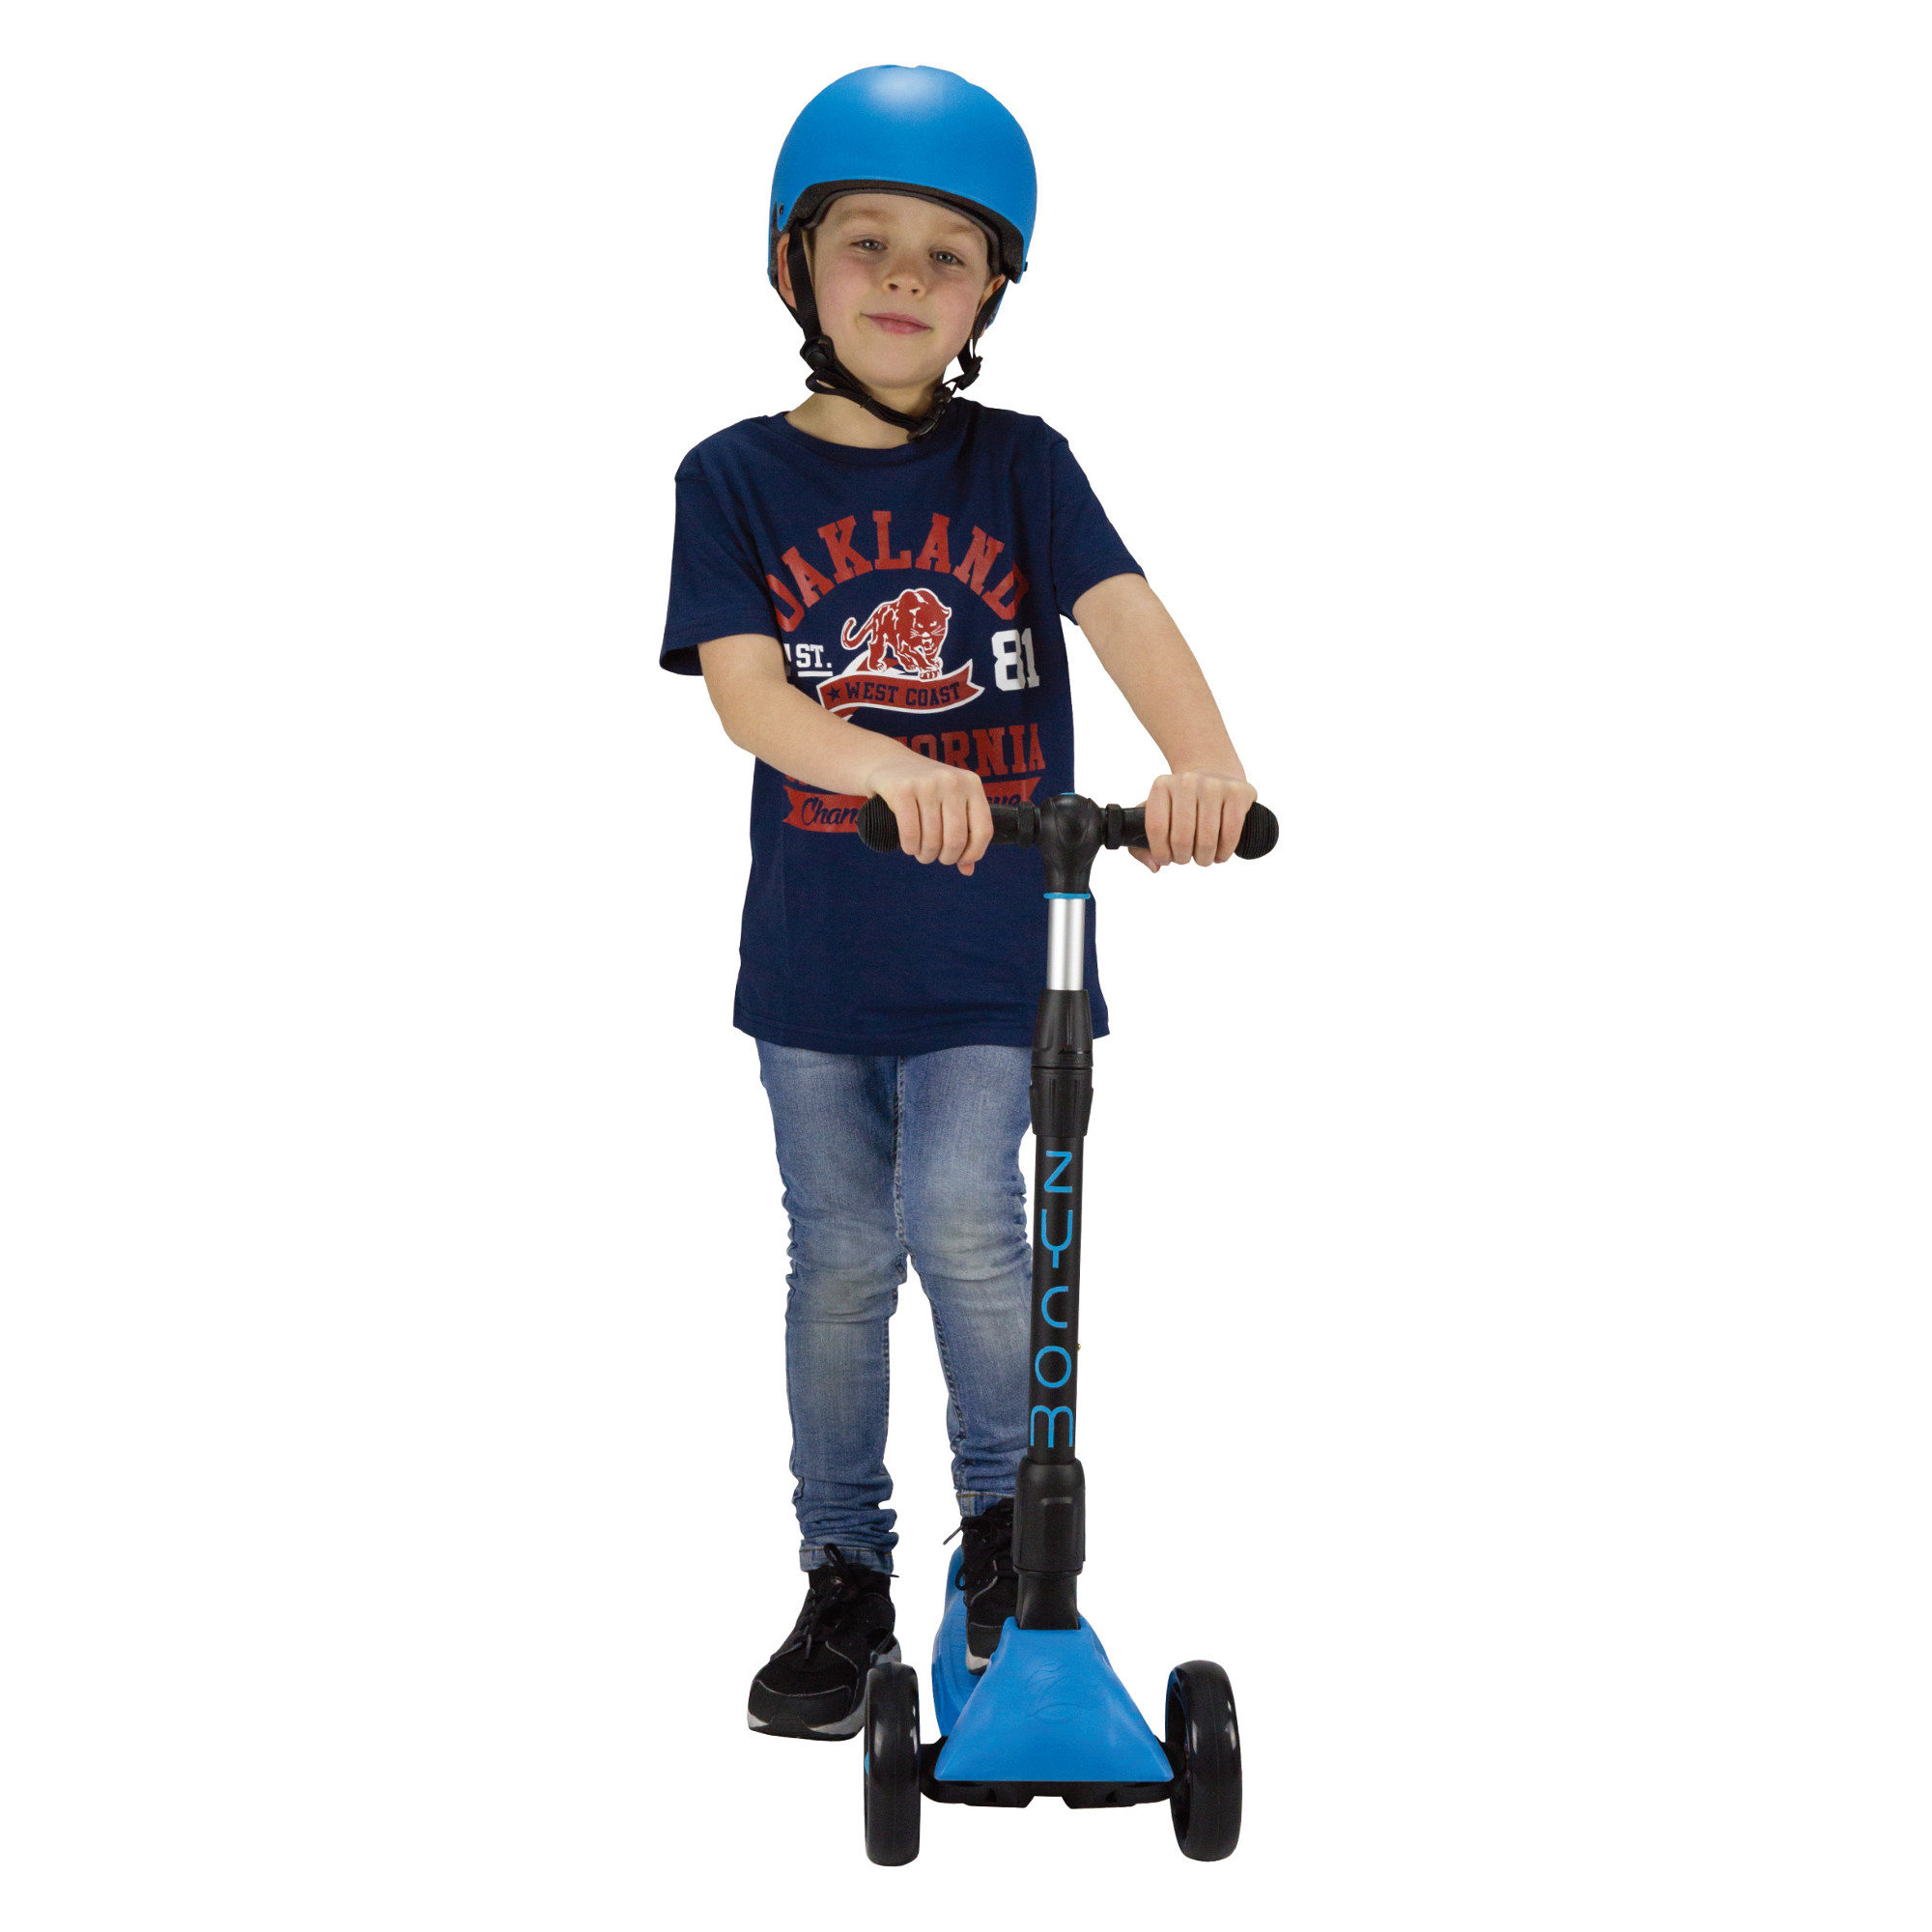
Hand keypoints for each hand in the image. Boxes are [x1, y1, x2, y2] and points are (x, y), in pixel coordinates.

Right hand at [866, 751, 993, 874]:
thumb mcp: (949, 803)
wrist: (889, 762)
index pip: (983, 830)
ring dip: (926, 855)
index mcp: (971, 784)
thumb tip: (968, 870)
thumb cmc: (925, 790)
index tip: (961, 861)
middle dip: (945, 858)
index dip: (974, 853)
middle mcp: (952, 782)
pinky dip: (911, 848)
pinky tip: (910, 847)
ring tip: (922, 853)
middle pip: (956, 839)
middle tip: (936, 857)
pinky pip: (911, 834)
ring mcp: (927, 784)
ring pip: (932, 840)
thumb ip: (964, 833)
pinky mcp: (902, 790)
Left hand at [1133, 769, 1259, 871]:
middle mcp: (1187, 781)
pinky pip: (1230, 834)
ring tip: (1204, 856)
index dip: (1160, 852)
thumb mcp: (1159, 815)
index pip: (1156, 828)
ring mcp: (1214, 785)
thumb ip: (1141, 845)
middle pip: (1181, 838)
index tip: (1165, 859)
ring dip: (1204, 858)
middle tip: (1186, 857)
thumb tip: (1154, 866)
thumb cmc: (1183, 804)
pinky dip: (1224, 852)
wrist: (1215, 775)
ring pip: (1207, 840)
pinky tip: (1220, 853)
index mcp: (1162, 786)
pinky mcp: (1239, 792)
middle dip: (1183, 858)